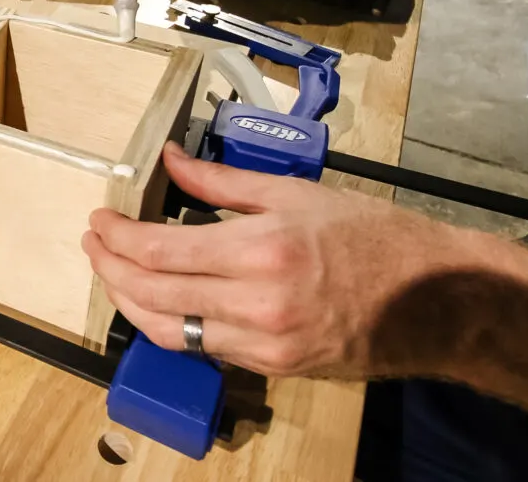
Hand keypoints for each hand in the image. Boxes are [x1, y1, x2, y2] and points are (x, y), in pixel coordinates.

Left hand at [81, 142, 501, 378]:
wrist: (433, 300)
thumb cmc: (371, 236)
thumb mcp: (294, 193)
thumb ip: (221, 182)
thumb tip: (172, 160)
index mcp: (259, 252)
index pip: (158, 250)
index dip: (116, 237)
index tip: (99, 220)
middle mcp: (254, 305)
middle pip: (152, 293)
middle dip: (109, 268)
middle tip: (94, 243)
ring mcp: (262, 344)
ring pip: (168, 331)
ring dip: (130, 302)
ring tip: (114, 273)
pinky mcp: (271, 367)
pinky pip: (203, 347)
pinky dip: (171, 322)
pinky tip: (160, 299)